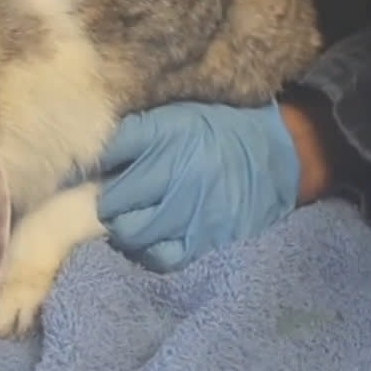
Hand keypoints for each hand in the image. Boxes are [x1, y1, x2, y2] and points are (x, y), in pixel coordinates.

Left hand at [92, 100, 317, 272]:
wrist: (279, 155)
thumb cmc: (221, 129)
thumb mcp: (179, 113)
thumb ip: (137, 130)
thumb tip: (95, 151)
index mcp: (168, 133)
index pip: (109, 152)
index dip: (93, 161)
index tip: (91, 166)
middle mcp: (175, 172)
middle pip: (112, 198)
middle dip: (104, 198)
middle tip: (107, 194)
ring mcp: (189, 211)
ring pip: (129, 231)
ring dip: (120, 225)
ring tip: (126, 216)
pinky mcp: (202, 239)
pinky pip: (159, 257)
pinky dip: (144, 251)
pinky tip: (145, 237)